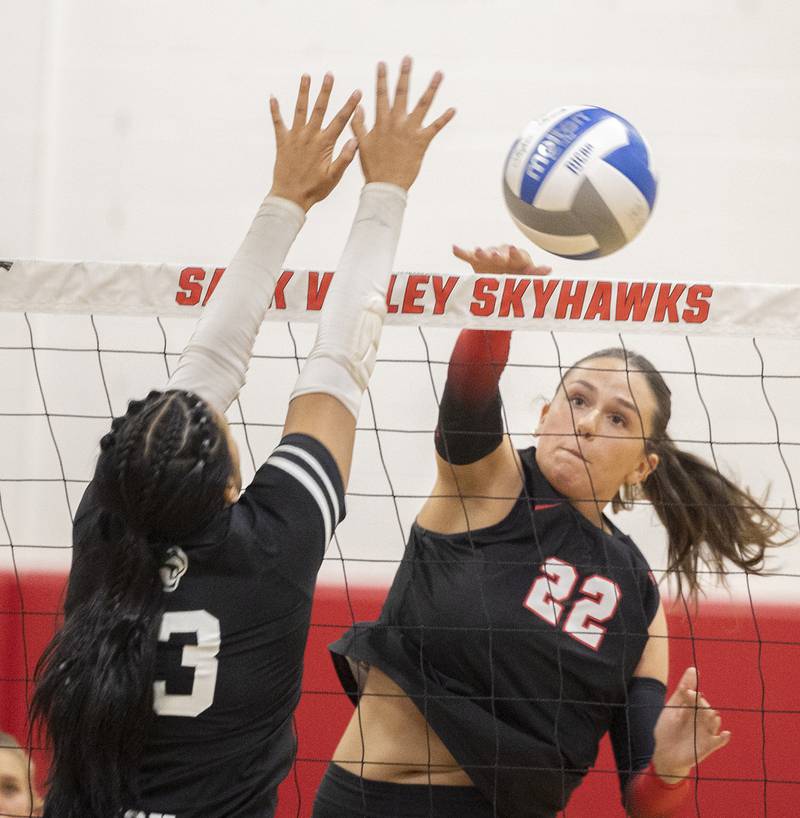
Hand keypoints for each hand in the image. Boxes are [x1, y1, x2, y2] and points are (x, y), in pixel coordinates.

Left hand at [268, 73, 361, 211]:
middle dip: (325, 91)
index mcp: (324, 144)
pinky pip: (278, 123)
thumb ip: (345, 158)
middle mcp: (309, 136)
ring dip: (303, 92)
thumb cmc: (315, 189)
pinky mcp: (282, 142)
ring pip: (300, 110)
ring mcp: (295, 137)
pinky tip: (272, 97)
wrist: (290, 197)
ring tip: (306, 76)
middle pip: (319, 109)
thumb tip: (355, 140)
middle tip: (329, 75)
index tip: (357, 92)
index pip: (340, 120)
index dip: (349, 105)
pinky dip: (275, 110)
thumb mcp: (334, 177)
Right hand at [352, 56, 454, 189]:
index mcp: (381, 122)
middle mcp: (396, 123)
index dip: (381, 79)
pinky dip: (444, 118)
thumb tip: (358, 107)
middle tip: (408, 58)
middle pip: (402, 94)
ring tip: (439, 73)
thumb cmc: (373, 167)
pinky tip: (453, 109)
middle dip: (404, 75)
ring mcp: (410, 131)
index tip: (382, 64)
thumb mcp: (362, 144)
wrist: (386, 186)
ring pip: (422, 105)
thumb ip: (359, 124)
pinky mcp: (422, 142)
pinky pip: (435, 127)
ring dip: (431, 88)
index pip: (381, 96)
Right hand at [452, 244, 551, 275]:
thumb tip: (549, 269)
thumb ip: (536, 275)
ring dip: (481, 253)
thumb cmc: (519, 281)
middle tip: (493, 255)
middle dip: (496, 254)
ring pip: (485, 254)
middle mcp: (504, 255)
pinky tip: (454, 248)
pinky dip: (461, 252)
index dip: (516, 253)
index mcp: (519, 259)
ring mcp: (489, 257)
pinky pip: (468, 256)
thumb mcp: (528, 280)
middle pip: (500, 253)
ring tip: (477, 252)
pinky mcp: (476, 261)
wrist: (504, 283)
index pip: (518, 255)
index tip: (514, 249)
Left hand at [651, 667, 731, 781]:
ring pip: (713, 722)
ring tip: (711, 715)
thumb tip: (693, 669)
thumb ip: (682, 690)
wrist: (664, 752)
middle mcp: (701, 718)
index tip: (687, 691)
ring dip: (712, 718)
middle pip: (705, 708)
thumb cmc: (667, 728)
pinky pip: (719, 741)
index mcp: (692, 708)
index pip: (696, 697)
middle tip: (695, 700)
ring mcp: (705, 731)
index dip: (692, 694)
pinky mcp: (708, 745)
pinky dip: (723, 738)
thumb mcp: (672, 707)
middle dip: (701, 704)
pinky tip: (725, 733)